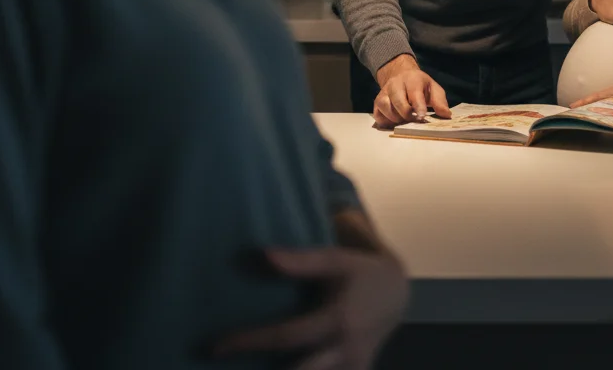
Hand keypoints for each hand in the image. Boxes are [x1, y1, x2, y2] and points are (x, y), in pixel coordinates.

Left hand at [213, 241, 407, 368]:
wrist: (397, 294)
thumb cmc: (360, 272)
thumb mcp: (335, 260)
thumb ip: (300, 261)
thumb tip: (261, 254)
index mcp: (337, 321)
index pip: (284, 337)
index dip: (248, 342)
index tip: (215, 346)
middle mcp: (344, 353)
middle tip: (219, 367)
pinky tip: (277, 369)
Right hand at [372, 54, 449, 127]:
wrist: (401, 75)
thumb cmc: (420, 86)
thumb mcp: (433, 89)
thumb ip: (440, 101)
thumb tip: (446, 115)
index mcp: (412, 79)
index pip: (414, 92)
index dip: (418, 105)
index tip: (422, 116)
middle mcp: (395, 84)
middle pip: (397, 100)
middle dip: (407, 114)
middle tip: (415, 120)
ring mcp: (384, 92)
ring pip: (385, 107)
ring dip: (396, 118)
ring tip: (405, 121)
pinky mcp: (377, 102)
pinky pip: (378, 115)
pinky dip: (386, 121)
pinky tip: (395, 122)